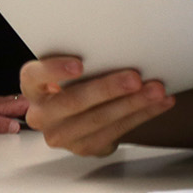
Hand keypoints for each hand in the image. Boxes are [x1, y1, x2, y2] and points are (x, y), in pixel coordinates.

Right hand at [21, 57, 174, 156]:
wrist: (74, 118)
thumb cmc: (73, 84)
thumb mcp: (66, 73)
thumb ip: (80, 63)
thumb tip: (118, 44)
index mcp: (33, 87)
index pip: (34, 76)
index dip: (54, 70)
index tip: (79, 64)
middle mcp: (41, 114)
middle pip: (74, 101)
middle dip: (108, 89)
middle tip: (135, 78)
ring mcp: (62, 135)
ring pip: (99, 119)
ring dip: (133, 104)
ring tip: (156, 90)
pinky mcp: (85, 148)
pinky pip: (117, 131)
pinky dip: (142, 115)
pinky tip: (159, 103)